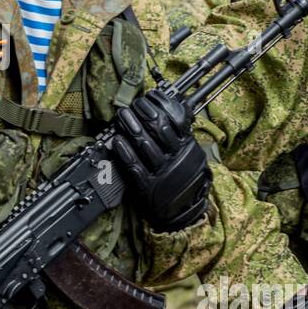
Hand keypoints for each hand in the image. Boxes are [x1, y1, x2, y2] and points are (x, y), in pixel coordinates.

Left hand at [110, 89, 209, 231]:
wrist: (185, 210)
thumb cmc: (185, 177)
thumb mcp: (191, 152)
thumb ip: (184, 131)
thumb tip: (180, 104)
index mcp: (186, 147)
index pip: (174, 120)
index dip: (159, 106)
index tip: (147, 98)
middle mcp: (175, 158)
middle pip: (158, 129)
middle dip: (143, 113)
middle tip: (131, 105)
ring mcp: (161, 173)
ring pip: (146, 145)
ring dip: (131, 128)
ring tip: (122, 116)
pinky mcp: (148, 187)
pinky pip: (135, 167)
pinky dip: (124, 153)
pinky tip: (116, 141)